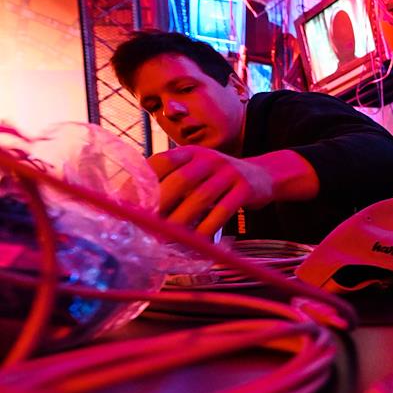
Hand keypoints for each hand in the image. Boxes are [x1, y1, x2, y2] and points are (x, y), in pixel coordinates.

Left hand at [147, 147, 274, 236]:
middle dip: (161, 204)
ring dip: (182, 220)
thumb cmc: (220, 179)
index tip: (129, 203)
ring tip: (168, 238)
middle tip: (146, 225)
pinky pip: (224, 210)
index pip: (162, 161)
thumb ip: (173, 181)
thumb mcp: (197, 170)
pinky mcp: (245, 189)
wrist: (263, 175)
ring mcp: (229, 172)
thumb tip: (138, 207)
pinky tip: (198, 240)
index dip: (143, 181)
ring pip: (201, 197)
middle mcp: (209, 158)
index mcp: (191, 152)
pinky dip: (208, 227)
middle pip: (181, 180)